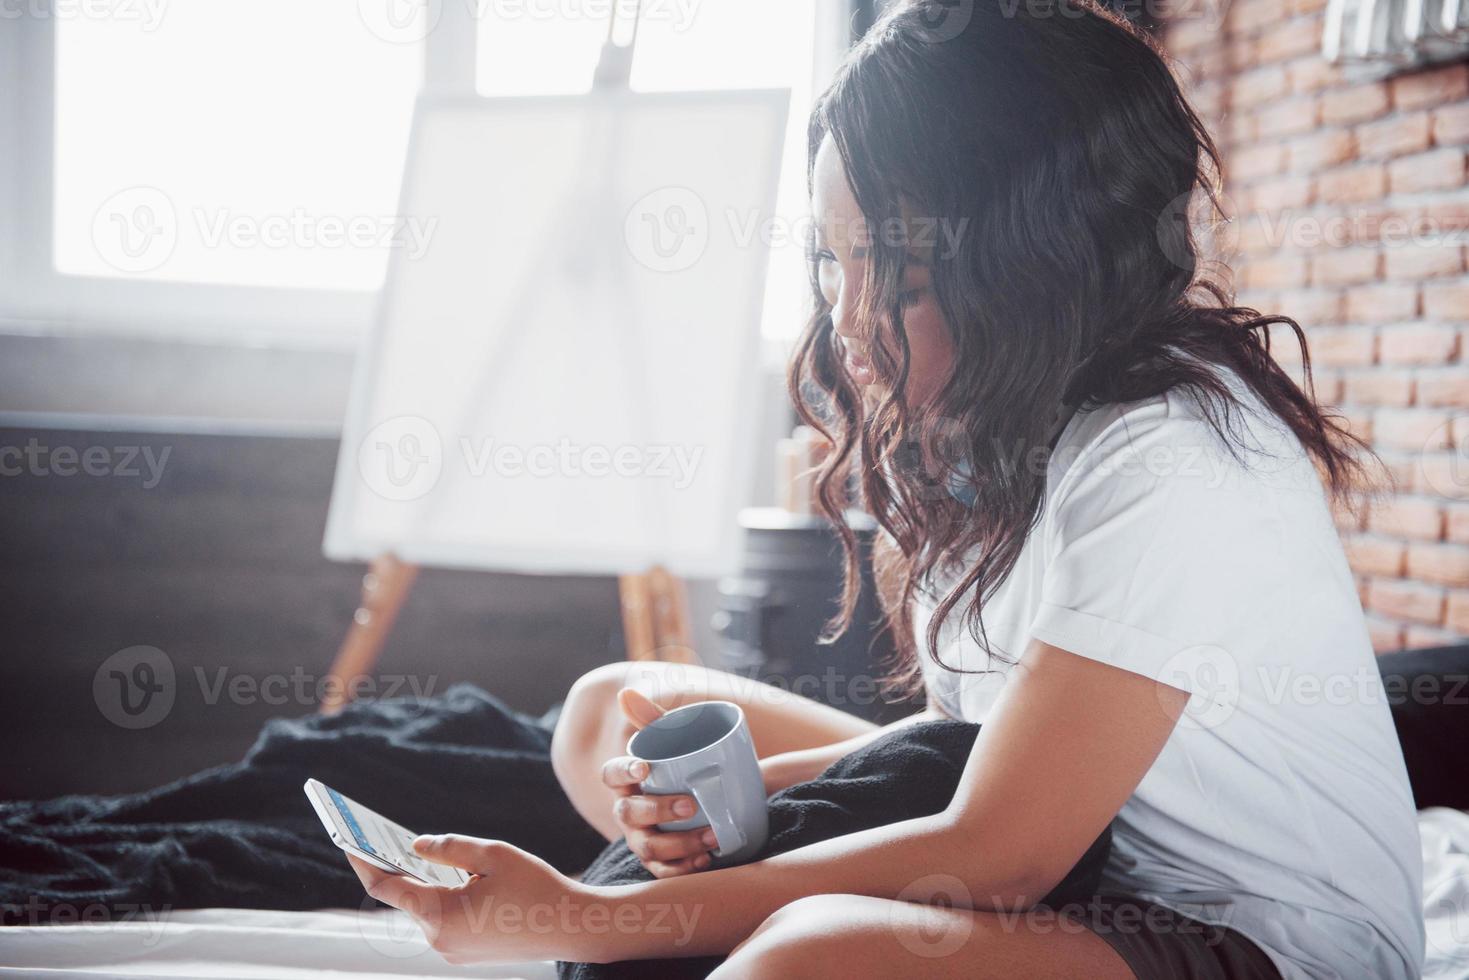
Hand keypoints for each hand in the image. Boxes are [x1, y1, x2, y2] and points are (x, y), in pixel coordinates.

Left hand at [347, 835, 589, 964]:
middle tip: (380, 836)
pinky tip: (448, 876)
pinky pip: (442, 920)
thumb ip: (449, 847)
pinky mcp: (465, 954)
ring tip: (413, 851)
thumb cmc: (535, 887)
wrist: (572, 927)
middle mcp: (438, 939)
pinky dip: (440, 898)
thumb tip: (416, 845)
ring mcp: (451, 951)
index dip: (363, 861)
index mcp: (440, 914)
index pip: (386, 886)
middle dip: (396, 867)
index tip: (346, 839)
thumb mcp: (493, 854)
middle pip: (406, 898)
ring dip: (423, 883)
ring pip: (426, 909)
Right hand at [602, 688, 719, 877]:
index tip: (645, 767)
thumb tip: (625, 693)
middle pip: (629, 814)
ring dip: (678, 844)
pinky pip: (664, 872)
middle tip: (691, 803)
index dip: (623, 772)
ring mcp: (644, 838)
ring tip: (710, 836)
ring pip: (648, 847)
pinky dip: (682, 869)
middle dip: (657, 809)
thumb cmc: (689, 761)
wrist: (727, 792)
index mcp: (628, 779)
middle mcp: (630, 811)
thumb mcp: (677, 737)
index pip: (611, 775)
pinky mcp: (664, 861)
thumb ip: (655, 717)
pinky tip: (705, 859)